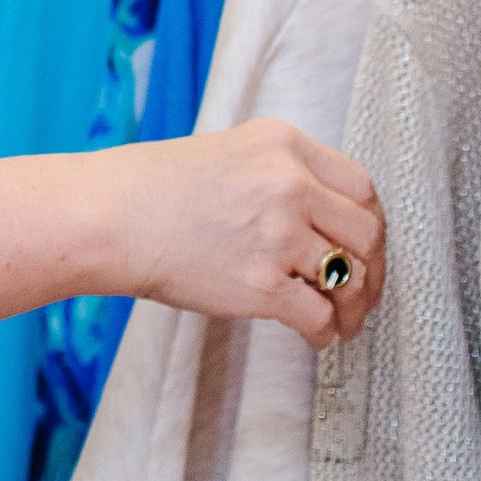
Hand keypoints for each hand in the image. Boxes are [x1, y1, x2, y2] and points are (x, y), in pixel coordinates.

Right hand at [122, 114, 384, 345]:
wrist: (107, 217)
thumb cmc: (154, 188)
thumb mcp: (228, 153)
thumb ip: (279, 173)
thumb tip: (322, 218)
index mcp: (283, 143)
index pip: (360, 185)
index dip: (370, 222)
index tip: (364, 246)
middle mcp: (289, 183)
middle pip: (367, 232)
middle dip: (373, 270)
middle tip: (362, 292)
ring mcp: (278, 234)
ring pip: (350, 278)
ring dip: (353, 307)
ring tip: (341, 321)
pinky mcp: (261, 284)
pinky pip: (318, 317)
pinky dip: (324, 333)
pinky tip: (314, 336)